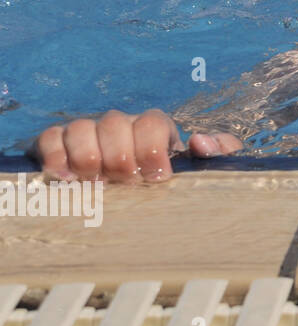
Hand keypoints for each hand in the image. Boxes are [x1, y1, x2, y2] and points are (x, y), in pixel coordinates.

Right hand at [30, 109, 243, 183]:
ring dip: (87, 158)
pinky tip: (65, 179)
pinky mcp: (60, 146)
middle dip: (120, 158)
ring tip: (97, 184)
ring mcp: (89, 133)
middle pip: (114, 123)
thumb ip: (218, 152)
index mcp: (154, 127)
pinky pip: (50, 137)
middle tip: (126, 183)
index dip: (152, 148)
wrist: (139, 204)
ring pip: (80, 127)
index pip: (151, 121)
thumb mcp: (205, 169)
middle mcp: (121, 125)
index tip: (157, 176)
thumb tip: (200, 141)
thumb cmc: (173, 182)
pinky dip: (54, 155)